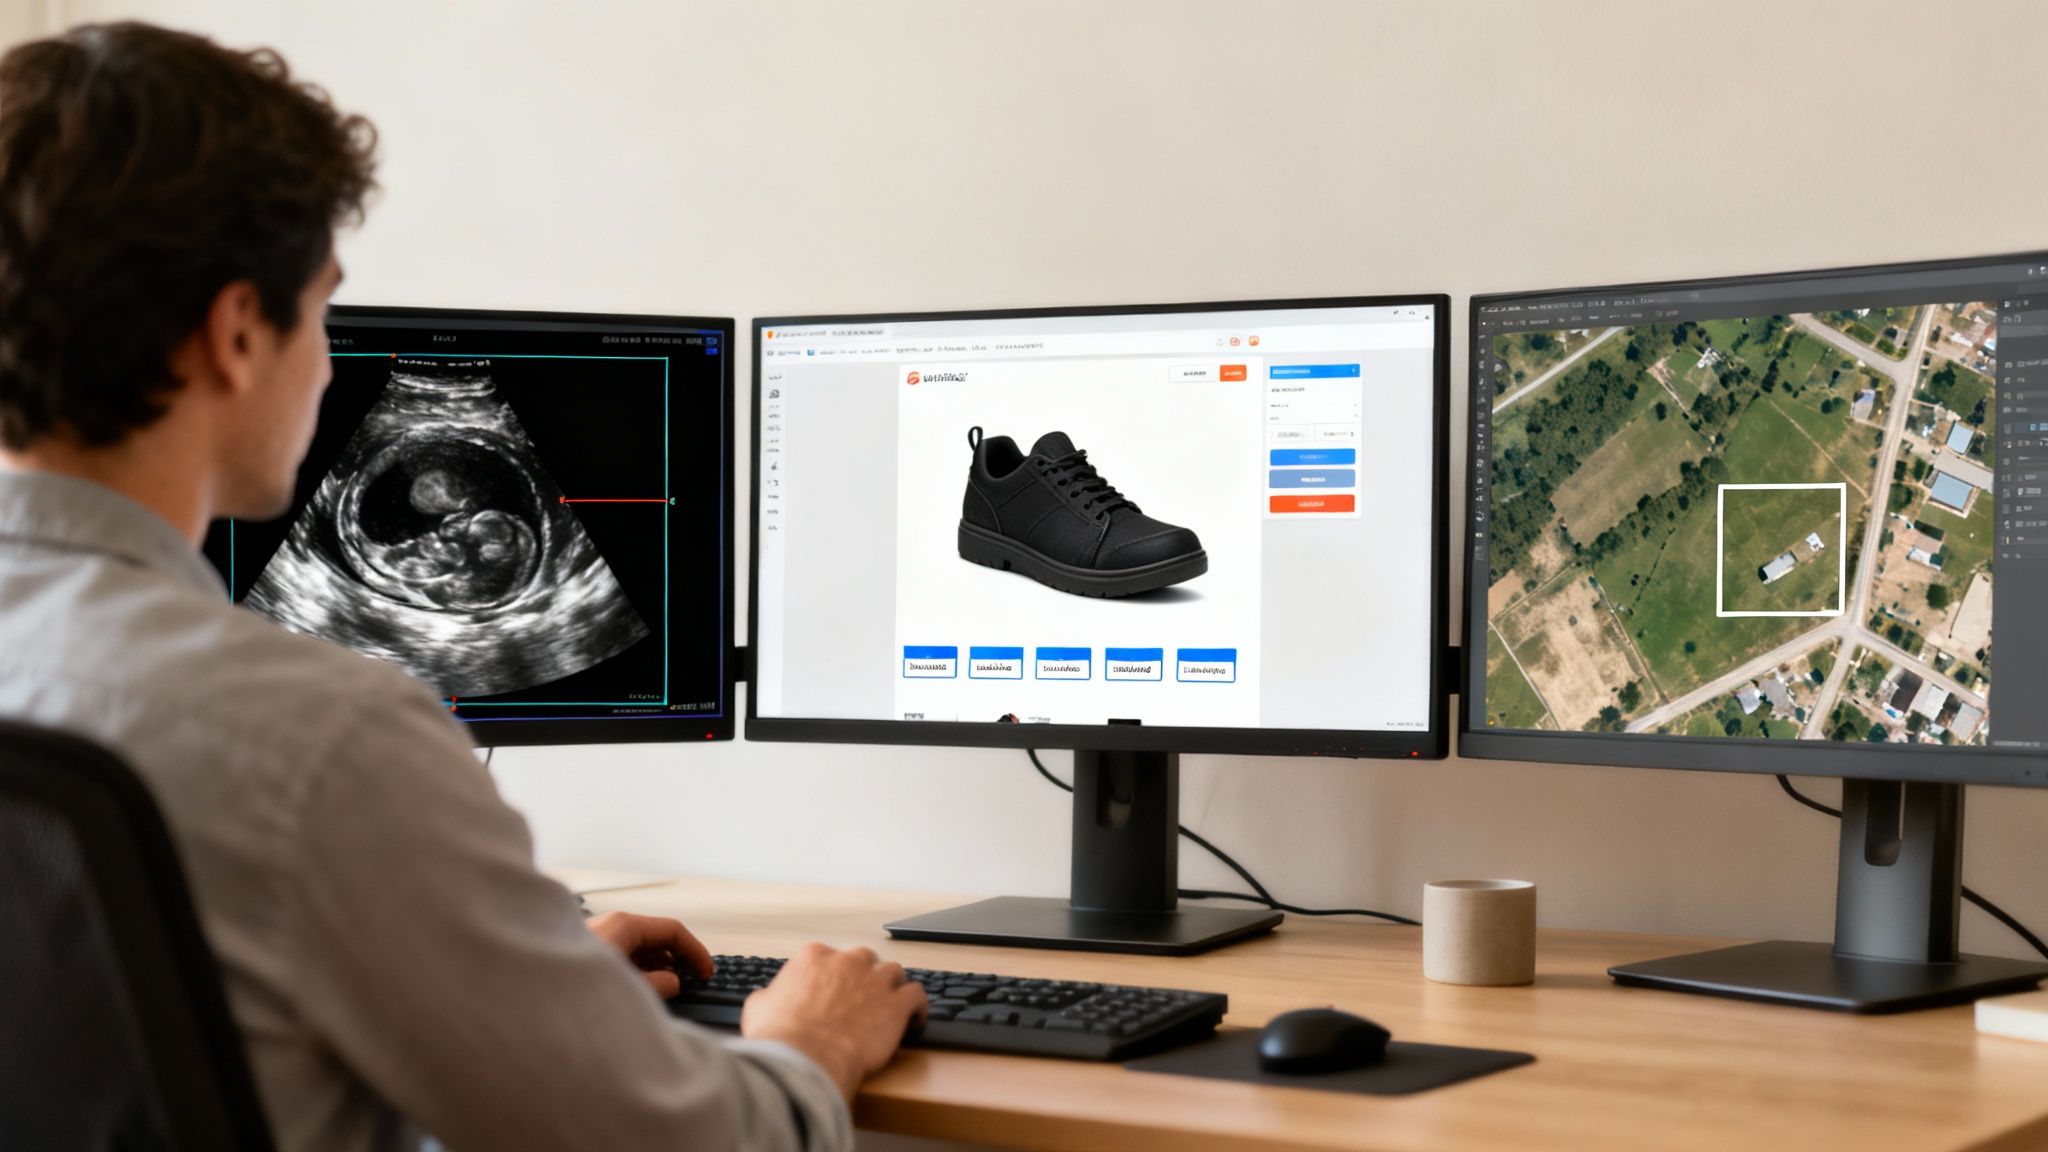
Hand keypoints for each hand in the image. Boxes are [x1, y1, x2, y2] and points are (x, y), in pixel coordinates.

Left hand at [586, 911, 712, 997]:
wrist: (532, 1002)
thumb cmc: (579, 986)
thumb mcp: (630, 988)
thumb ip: (660, 985)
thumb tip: (674, 982)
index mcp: (625, 925)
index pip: (672, 930)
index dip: (695, 951)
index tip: (706, 973)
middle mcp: (612, 924)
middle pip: (655, 937)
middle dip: (676, 959)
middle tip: (690, 983)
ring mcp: (598, 937)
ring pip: (638, 947)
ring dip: (656, 967)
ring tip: (666, 990)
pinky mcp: (588, 952)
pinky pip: (623, 955)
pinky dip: (638, 969)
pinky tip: (641, 988)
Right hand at [739, 942, 927, 1100]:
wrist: (807, 1058)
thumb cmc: (782, 1037)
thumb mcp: (758, 1009)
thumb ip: (768, 996)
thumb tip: (767, 998)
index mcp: (814, 957)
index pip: (829, 957)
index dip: (833, 975)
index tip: (834, 989)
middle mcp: (847, 962)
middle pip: (864, 959)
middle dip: (864, 975)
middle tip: (862, 995)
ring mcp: (875, 981)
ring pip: (893, 971)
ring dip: (893, 986)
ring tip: (891, 1002)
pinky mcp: (897, 1003)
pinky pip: (917, 995)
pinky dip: (919, 1006)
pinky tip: (916, 1018)